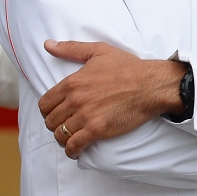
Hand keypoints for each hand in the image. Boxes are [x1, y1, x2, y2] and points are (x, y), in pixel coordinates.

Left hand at [38, 40, 185, 158]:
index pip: (45, 103)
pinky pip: (74, 145)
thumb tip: (48, 45)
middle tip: (65, 126)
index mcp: (72, 82)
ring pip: (60, 134)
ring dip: (62, 139)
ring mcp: (85, 116)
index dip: (47, 111)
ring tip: (70, 138)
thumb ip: (71, 49)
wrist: (151, 85)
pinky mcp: (97, 130)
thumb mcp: (99, 51)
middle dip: (55, 125)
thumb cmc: (128, 68)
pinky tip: (75, 150)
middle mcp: (75, 100)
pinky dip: (71, 151)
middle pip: (50, 121)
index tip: (55, 113)